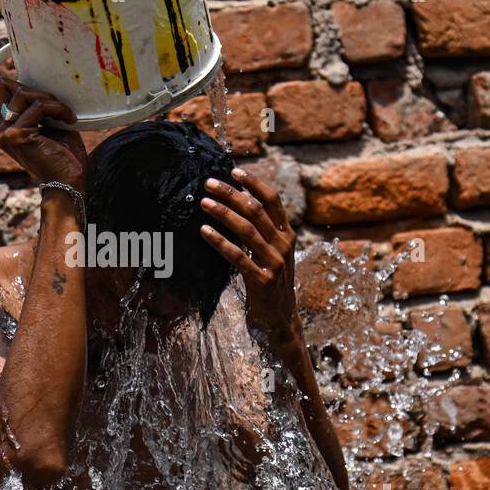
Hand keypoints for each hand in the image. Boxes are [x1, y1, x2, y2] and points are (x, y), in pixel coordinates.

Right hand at [0, 76, 85, 190]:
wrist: (67, 184)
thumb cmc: (63, 158)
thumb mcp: (49, 125)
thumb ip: (39, 107)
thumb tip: (40, 84)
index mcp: (3, 127)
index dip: (22, 84)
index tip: (47, 98)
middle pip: (0, 85)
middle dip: (30, 87)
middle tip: (53, 103)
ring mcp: (4, 132)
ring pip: (22, 93)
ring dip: (50, 99)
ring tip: (65, 114)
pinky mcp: (16, 134)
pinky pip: (39, 106)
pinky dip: (58, 108)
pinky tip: (69, 120)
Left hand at [199, 168, 302, 351]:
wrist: (281, 319)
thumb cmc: (270, 281)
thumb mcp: (272, 252)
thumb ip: (261, 230)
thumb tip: (237, 204)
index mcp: (287, 234)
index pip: (273, 200)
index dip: (254, 183)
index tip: (234, 171)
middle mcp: (283, 245)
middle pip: (256, 210)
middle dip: (231, 194)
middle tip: (208, 183)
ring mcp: (274, 262)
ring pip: (247, 230)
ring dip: (222, 213)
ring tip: (203, 203)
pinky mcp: (262, 280)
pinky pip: (237, 256)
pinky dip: (219, 242)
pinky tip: (204, 231)